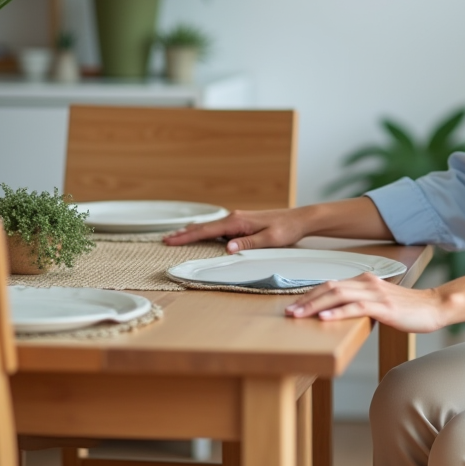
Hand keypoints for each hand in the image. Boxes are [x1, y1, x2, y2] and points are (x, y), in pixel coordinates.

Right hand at [162, 208, 303, 252]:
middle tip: (165, 240)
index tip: (170, 240)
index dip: (187, 236)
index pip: (207, 230)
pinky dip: (206, 232)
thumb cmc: (286, 229)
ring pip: (210, 227)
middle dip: (184, 233)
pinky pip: (219, 229)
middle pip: (204, 227)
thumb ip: (249, 243)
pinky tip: (201, 235)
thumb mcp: (270, 239)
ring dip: (193, 232)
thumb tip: (228, 247)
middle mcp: (235, 218)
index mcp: (238, 221)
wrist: (299, 220)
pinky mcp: (242, 224)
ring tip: (176, 237)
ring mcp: (238, 220)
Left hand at [285, 273, 447, 332]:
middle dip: (306, 300)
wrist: (434, 306)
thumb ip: (361, 302)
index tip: (294, 306)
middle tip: (289, 312)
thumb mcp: (380, 302)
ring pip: (339, 295)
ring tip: (299, 315)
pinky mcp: (385, 307)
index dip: (310, 294)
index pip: (331, 284)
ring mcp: (376, 294)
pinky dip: (339, 311)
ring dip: (316, 305)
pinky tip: (325, 317)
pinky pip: (357, 307)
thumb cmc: (408, 308)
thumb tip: (339, 311)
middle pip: (330, 287)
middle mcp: (368, 282)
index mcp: (365, 280)